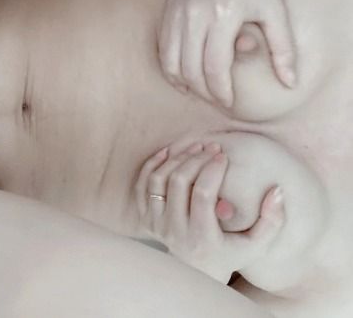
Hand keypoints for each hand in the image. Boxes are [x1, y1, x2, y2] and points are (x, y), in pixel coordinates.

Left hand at [136, 143, 284, 283]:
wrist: (197, 273)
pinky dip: (154, 164)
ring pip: (159, 180)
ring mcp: (157, 225)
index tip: (224, 157)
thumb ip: (272, 220)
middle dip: (196, 159)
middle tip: (211, 148)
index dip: (212, 171)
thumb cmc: (230, 253)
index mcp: (202, 238)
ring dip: (176, 159)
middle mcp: (175, 232)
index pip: (202, 194)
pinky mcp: (146, 219)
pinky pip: (144, 184)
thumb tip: (277, 190)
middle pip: (178, 182)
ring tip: (195, 148)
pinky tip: (170, 152)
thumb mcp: (256, 244)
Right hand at [158, 0, 296, 106]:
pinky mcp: (168, 10)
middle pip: (191, 69)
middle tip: (216, 99)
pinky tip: (182, 75)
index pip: (215, 68)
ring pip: (171, 62)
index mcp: (224, 15)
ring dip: (183, 83)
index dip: (221, 92)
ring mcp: (177, 12)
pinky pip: (163, 48)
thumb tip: (290, 82)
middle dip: (203, 92)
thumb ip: (283, 48)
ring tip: (198, 91)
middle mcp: (195, 15)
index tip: (229, 102)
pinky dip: (170, 67)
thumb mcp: (274, 9)